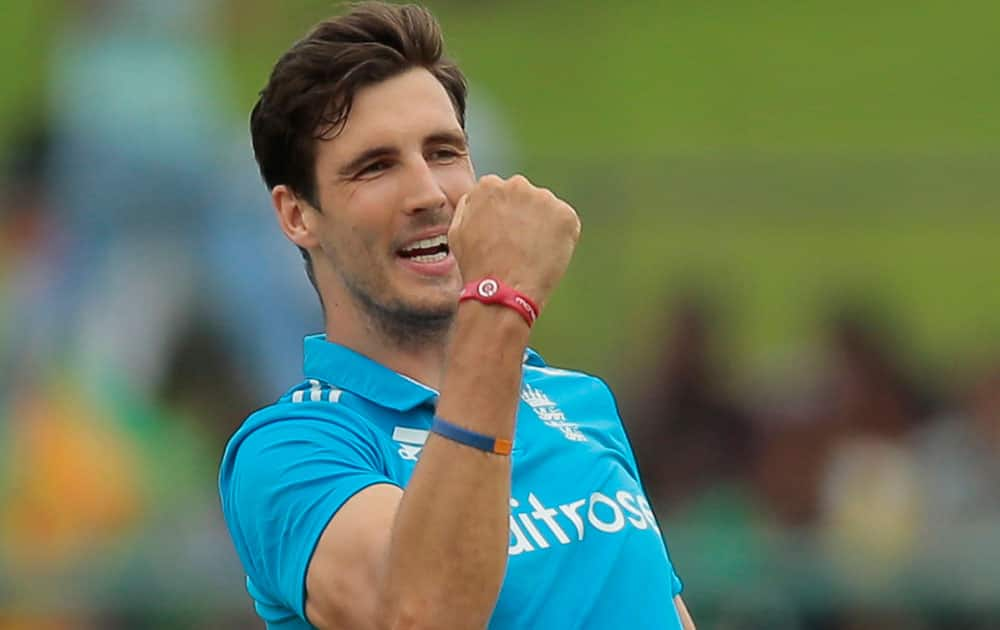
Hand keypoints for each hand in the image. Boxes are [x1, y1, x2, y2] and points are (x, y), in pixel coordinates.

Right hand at [448, 175, 580, 308]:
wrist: (502, 290)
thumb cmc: (477, 265)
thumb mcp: (457, 231)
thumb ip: (469, 206)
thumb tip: (479, 197)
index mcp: (489, 185)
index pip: (502, 193)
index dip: (503, 216)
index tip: (503, 236)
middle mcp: (517, 184)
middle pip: (525, 197)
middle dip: (524, 216)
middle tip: (519, 246)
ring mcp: (544, 199)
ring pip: (546, 210)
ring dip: (543, 226)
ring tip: (531, 255)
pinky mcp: (565, 215)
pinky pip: (565, 223)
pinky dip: (560, 239)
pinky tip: (545, 257)